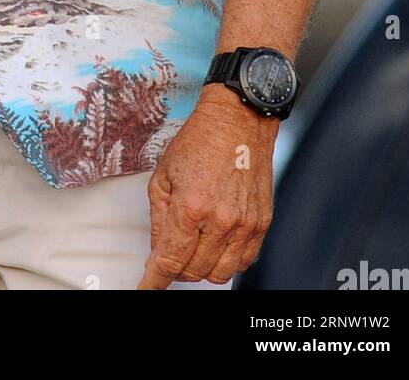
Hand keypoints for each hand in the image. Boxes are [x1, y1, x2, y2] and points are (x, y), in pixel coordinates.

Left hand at [137, 84, 277, 288]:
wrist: (238, 121)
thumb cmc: (201, 140)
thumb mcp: (164, 175)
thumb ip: (159, 219)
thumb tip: (158, 251)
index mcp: (191, 205)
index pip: (170, 260)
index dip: (154, 280)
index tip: (147, 287)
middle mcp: (221, 219)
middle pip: (194, 271)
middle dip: (176, 268)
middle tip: (169, 253)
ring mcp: (244, 223)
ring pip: (219, 273)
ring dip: (201, 268)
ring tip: (193, 247)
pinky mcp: (261, 223)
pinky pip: (244, 261)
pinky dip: (227, 261)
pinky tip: (216, 244)